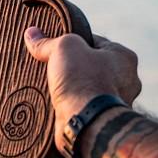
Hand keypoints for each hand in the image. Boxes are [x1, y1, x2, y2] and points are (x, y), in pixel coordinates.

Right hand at [23, 27, 141, 151]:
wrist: (87, 124)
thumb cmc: (83, 81)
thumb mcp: (63, 48)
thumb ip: (47, 41)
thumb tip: (30, 33)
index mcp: (124, 57)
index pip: (95, 42)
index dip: (73, 43)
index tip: (55, 48)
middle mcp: (126, 80)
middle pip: (91, 67)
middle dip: (72, 68)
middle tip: (51, 68)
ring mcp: (116, 104)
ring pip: (87, 90)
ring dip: (71, 90)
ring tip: (50, 88)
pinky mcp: (102, 122)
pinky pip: (84, 110)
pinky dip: (71, 107)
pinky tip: (54, 106)